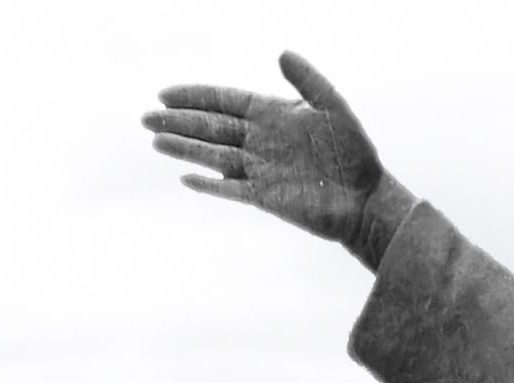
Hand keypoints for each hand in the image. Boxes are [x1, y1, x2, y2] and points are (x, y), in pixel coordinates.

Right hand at [143, 52, 407, 266]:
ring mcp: (262, 170)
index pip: (226, 101)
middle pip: (212, 127)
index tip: (165, 93)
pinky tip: (186, 177)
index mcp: (274, 116)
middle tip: (145, 117)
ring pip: (214, 156)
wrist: (368, 199)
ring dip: (184, 148)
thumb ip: (309, 82)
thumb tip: (281, 52)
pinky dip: (209, 184)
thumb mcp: (335, 110)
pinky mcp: (266, 198)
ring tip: (155, 140)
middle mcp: (262, 141)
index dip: (196, 96)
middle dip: (179, 121)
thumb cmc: (356, 154)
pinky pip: (230, 189)